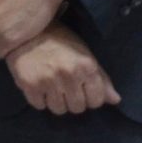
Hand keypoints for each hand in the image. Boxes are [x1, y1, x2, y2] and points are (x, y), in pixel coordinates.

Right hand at [5, 25, 121, 114]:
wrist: (26, 32)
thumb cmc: (60, 42)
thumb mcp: (84, 55)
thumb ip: (101, 78)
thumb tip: (115, 100)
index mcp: (86, 66)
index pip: (96, 101)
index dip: (90, 98)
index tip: (82, 89)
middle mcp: (68, 75)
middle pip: (77, 108)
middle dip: (73, 100)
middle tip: (65, 87)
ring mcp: (48, 81)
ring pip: (59, 110)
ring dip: (56, 102)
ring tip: (52, 87)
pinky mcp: (29, 84)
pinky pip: (39, 106)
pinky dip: (39, 99)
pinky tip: (39, 86)